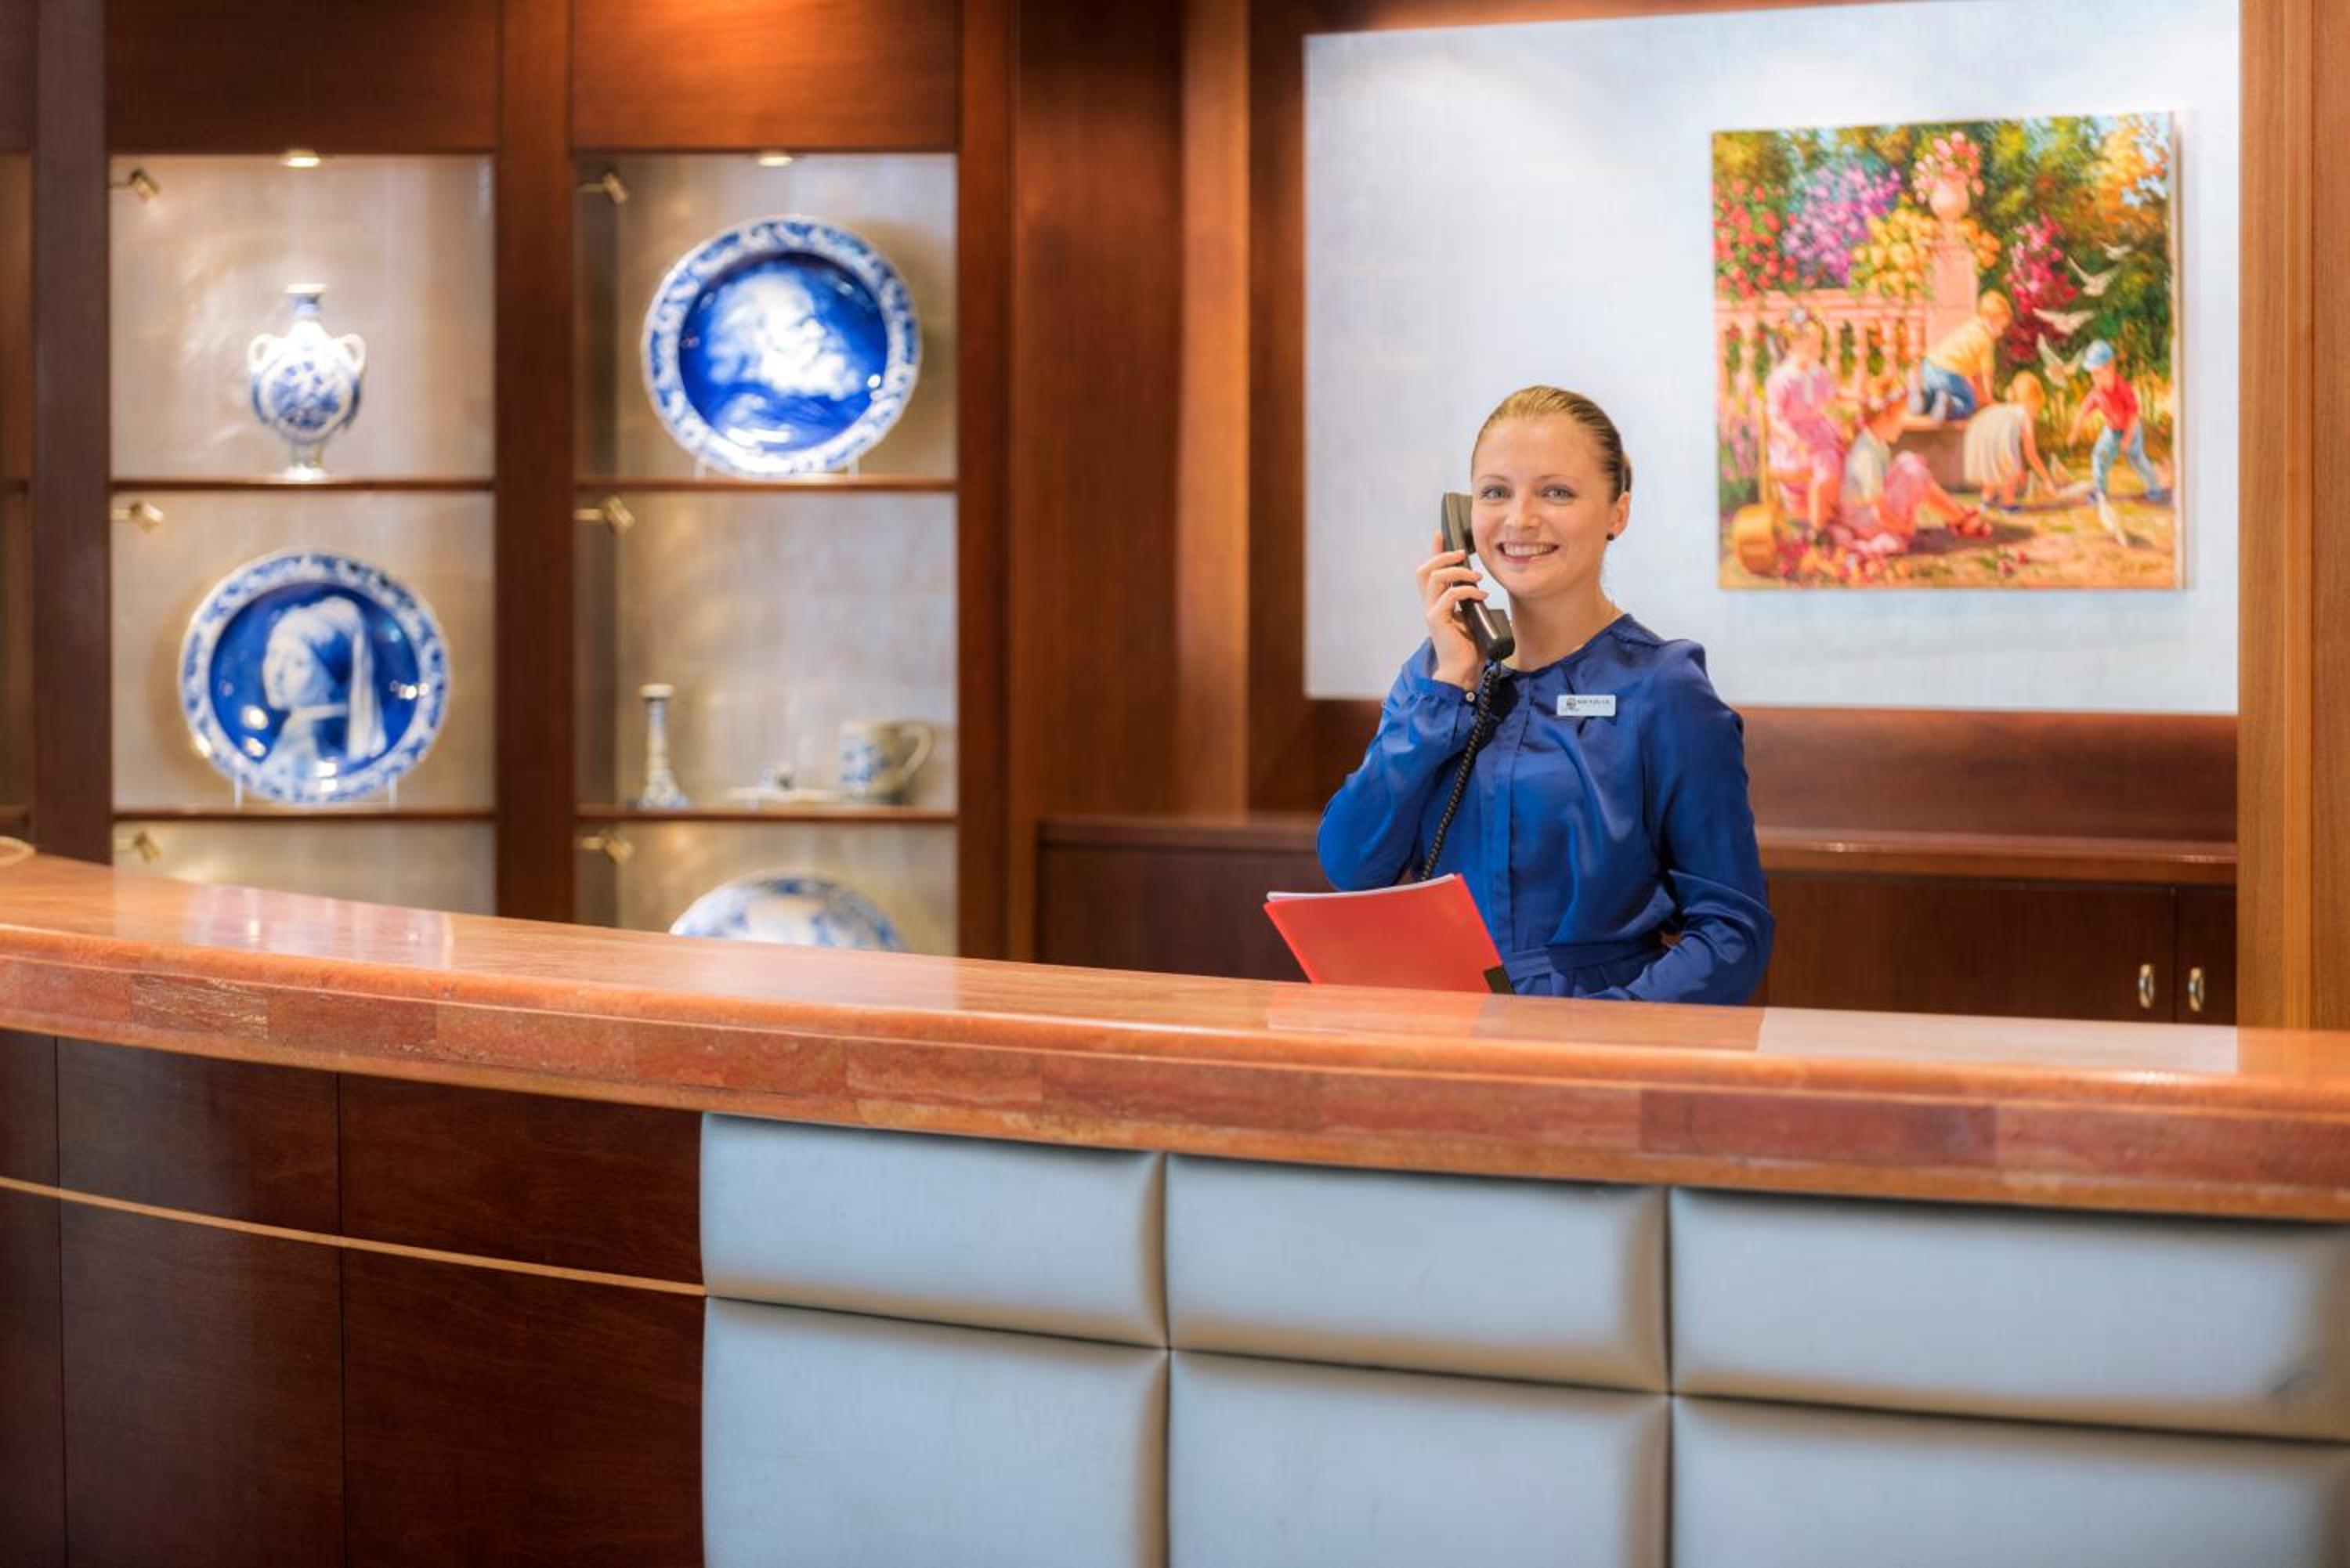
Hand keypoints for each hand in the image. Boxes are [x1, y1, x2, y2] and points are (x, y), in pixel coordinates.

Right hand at [1416, 531, 1485, 689]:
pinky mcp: (1438, 620)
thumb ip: (1469, 602)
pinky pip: (1450, 596)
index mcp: (1436, 604)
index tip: (1439, 536)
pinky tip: (1481, 596)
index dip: (1433, 552)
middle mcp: (1430, 606)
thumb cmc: (1467, 648)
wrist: (1462, 671)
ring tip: (1476, 578)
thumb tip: (1479, 588)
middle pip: (1425, 570)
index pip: (1428, 572)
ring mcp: (1432, 612)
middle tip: (1461, 555)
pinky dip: (1467, 591)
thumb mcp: (1470, 617)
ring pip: (1435, 578)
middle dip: (1442, 557)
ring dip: (1458, 572)